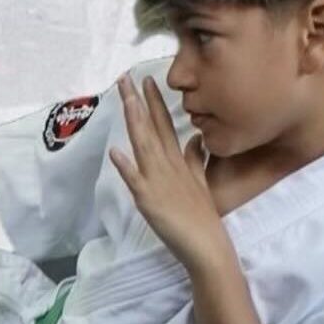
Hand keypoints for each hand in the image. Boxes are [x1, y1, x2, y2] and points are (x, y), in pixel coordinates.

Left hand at [108, 74, 227, 268]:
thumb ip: (195, 160)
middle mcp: (168, 165)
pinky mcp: (150, 201)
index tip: (145, 80)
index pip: (164, 124)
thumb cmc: (202, 217)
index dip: (154, 102)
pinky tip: (116, 152)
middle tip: (125, 77)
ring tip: (125, 99)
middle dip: (139, 102)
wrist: (208, 246)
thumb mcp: (200, 182)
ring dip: (134, 122)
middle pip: (152, 128)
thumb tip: (194, 139)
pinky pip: (136, 182)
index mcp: (178, 161)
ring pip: (144, 145)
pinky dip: (126, 167)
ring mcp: (159, 181)